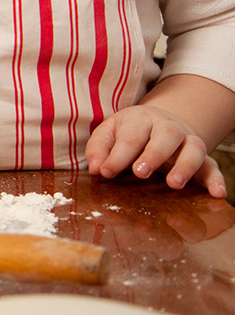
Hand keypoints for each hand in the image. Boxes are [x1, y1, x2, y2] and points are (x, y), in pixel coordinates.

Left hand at [86, 103, 226, 197]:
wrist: (159, 120)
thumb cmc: (129, 131)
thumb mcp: (109, 132)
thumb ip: (99, 148)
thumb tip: (96, 168)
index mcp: (141, 119)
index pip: (131, 137)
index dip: (117, 156)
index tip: (106, 172)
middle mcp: (168, 127)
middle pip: (166, 136)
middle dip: (153, 155)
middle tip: (140, 173)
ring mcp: (188, 141)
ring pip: (194, 148)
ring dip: (185, 166)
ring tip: (174, 184)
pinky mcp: (203, 157)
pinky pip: (214, 166)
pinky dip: (217, 180)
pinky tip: (217, 194)